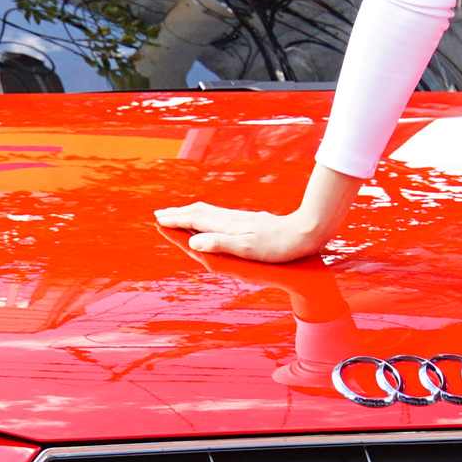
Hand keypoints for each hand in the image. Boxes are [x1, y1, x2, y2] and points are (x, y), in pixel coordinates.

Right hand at [155, 200, 328, 262]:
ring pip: (207, 212)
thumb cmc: (277, 246)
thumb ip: (220, 244)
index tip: (158, 220)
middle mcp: (230, 220)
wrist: (303, 232)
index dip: (176, 221)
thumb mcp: (248, 249)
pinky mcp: (247, 221)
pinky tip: (209, 218)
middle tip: (160, 214)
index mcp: (226, 226)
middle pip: (198, 212)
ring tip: (178, 213)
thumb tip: (194, 241)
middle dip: (178, 213)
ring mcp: (239, 219)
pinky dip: (204, 215)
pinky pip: (218, 215)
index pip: (195, 221)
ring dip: (189, 212)